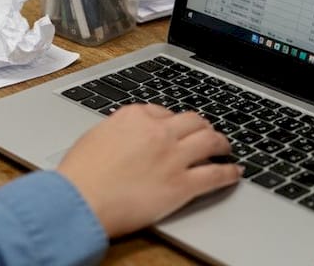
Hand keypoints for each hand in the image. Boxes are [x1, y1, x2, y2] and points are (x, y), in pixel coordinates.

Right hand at [57, 105, 240, 237]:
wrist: (79, 201)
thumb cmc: (80, 174)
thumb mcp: (96, 136)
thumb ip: (118, 129)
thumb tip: (127, 132)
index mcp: (135, 116)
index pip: (164, 111)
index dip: (173, 121)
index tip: (176, 128)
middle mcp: (158, 131)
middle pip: (192, 121)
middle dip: (202, 126)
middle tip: (207, 132)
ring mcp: (173, 157)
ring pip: (210, 141)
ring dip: (222, 143)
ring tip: (226, 148)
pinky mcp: (182, 185)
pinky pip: (216, 175)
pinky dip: (229, 173)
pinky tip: (234, 173)